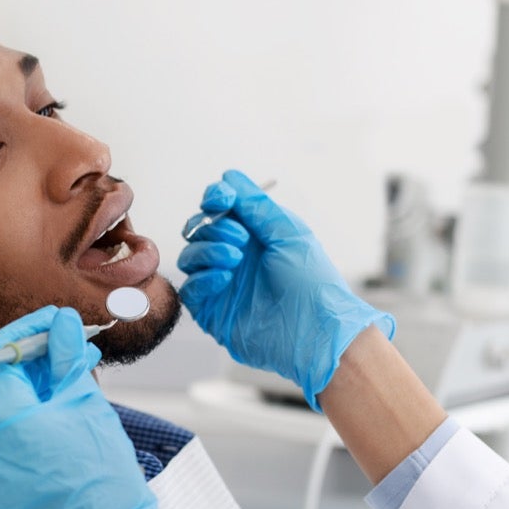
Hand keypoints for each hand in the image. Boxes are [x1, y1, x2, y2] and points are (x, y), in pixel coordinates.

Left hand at [0, 306, 189, 508]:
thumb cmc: (99, 476)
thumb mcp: (86, 407)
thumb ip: (66, 361)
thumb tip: (61, 325)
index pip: (0, 355)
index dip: (30, 335)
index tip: (57, 329)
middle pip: (1, 390)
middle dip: (37, 371)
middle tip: (76, 362)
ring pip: (3, 424)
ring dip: (35, 407)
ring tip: (75, 404)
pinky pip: (3, 456)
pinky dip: (28, 441)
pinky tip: (62, 443)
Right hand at [177, 170, 394, 410]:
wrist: (317, 331)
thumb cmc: (312, 283)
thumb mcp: (288, 233)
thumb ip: (256, 205)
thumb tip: (230, 177)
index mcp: (255, 236)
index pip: (219, 209)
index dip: (215, 199)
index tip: (220, 198)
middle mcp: (236, 258)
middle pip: (199, 229)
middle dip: (213, 227)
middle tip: (240, 239)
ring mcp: (223, 285)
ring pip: (191, 256)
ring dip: (207, 250)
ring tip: (235, 260)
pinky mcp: (214, 312)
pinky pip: (190, 289)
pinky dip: (202, 278)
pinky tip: (223, 278)